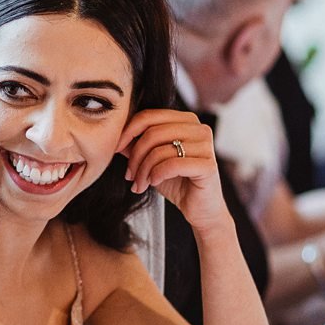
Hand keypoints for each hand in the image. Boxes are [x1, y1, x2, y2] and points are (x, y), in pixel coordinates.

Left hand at [116, 109, 229, 235]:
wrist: (200, 208)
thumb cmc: (177, 182)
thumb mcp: (152, 160)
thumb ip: (137, 145)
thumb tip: (116, 135)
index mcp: (186, 120)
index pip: (149, 116)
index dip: (128, 132)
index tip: (115, 148)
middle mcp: (199, 128)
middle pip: (152, 133)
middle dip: (135, 157)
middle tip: (130, 175)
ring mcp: (206, 146)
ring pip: (160, 151)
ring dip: (143, 171)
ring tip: (140, 184)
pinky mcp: (208, 165)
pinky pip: (172, 165)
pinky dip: (157, 175)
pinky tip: (154, 183)